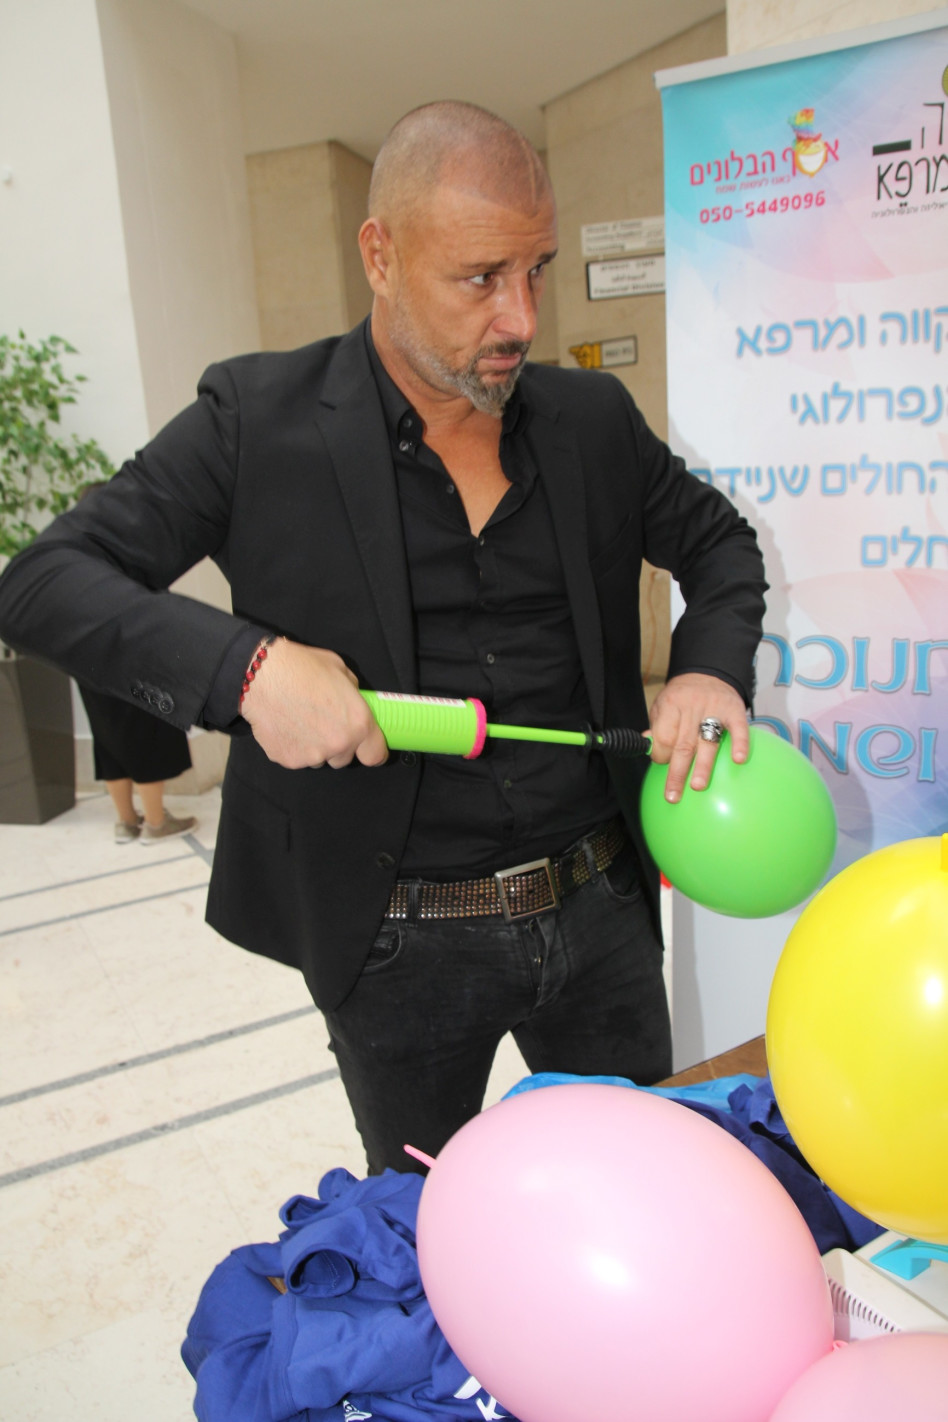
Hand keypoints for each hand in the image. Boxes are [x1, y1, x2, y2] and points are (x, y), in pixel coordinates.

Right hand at [240, 638, 388, 769]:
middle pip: (345, 758)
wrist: (261, 676)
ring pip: (320, 759)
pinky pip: (297, 758)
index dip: (372, 751)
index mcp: (358, 723)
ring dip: (316, 747)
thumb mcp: (340, 671)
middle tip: (323, 722)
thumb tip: (353, 703)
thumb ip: (353, 694)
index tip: (367, 748)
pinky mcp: (288, 760)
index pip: (376, 755)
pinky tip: (286, 725)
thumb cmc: (300, 668)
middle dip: (338, 744)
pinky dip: (293, 746)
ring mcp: (312, 756)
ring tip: (301, 720)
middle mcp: (338, 744)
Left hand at [648, 672, 748, 802]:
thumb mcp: (662, 705)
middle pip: (683, 744)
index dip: (661, 754)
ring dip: (703, 765)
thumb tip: (649, 747)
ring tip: (698, 786)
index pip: (664, 736)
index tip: (661, 764)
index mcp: (671, 705)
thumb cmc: (681, 696)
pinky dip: (740, 744)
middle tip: (673, 795)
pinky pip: (738, 728)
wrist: (707, 672)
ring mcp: (714, 708)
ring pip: (708, 740)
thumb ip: (657, 726)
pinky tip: (739, 760)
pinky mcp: (735, 710)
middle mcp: (692, 707)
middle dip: (677, 772)